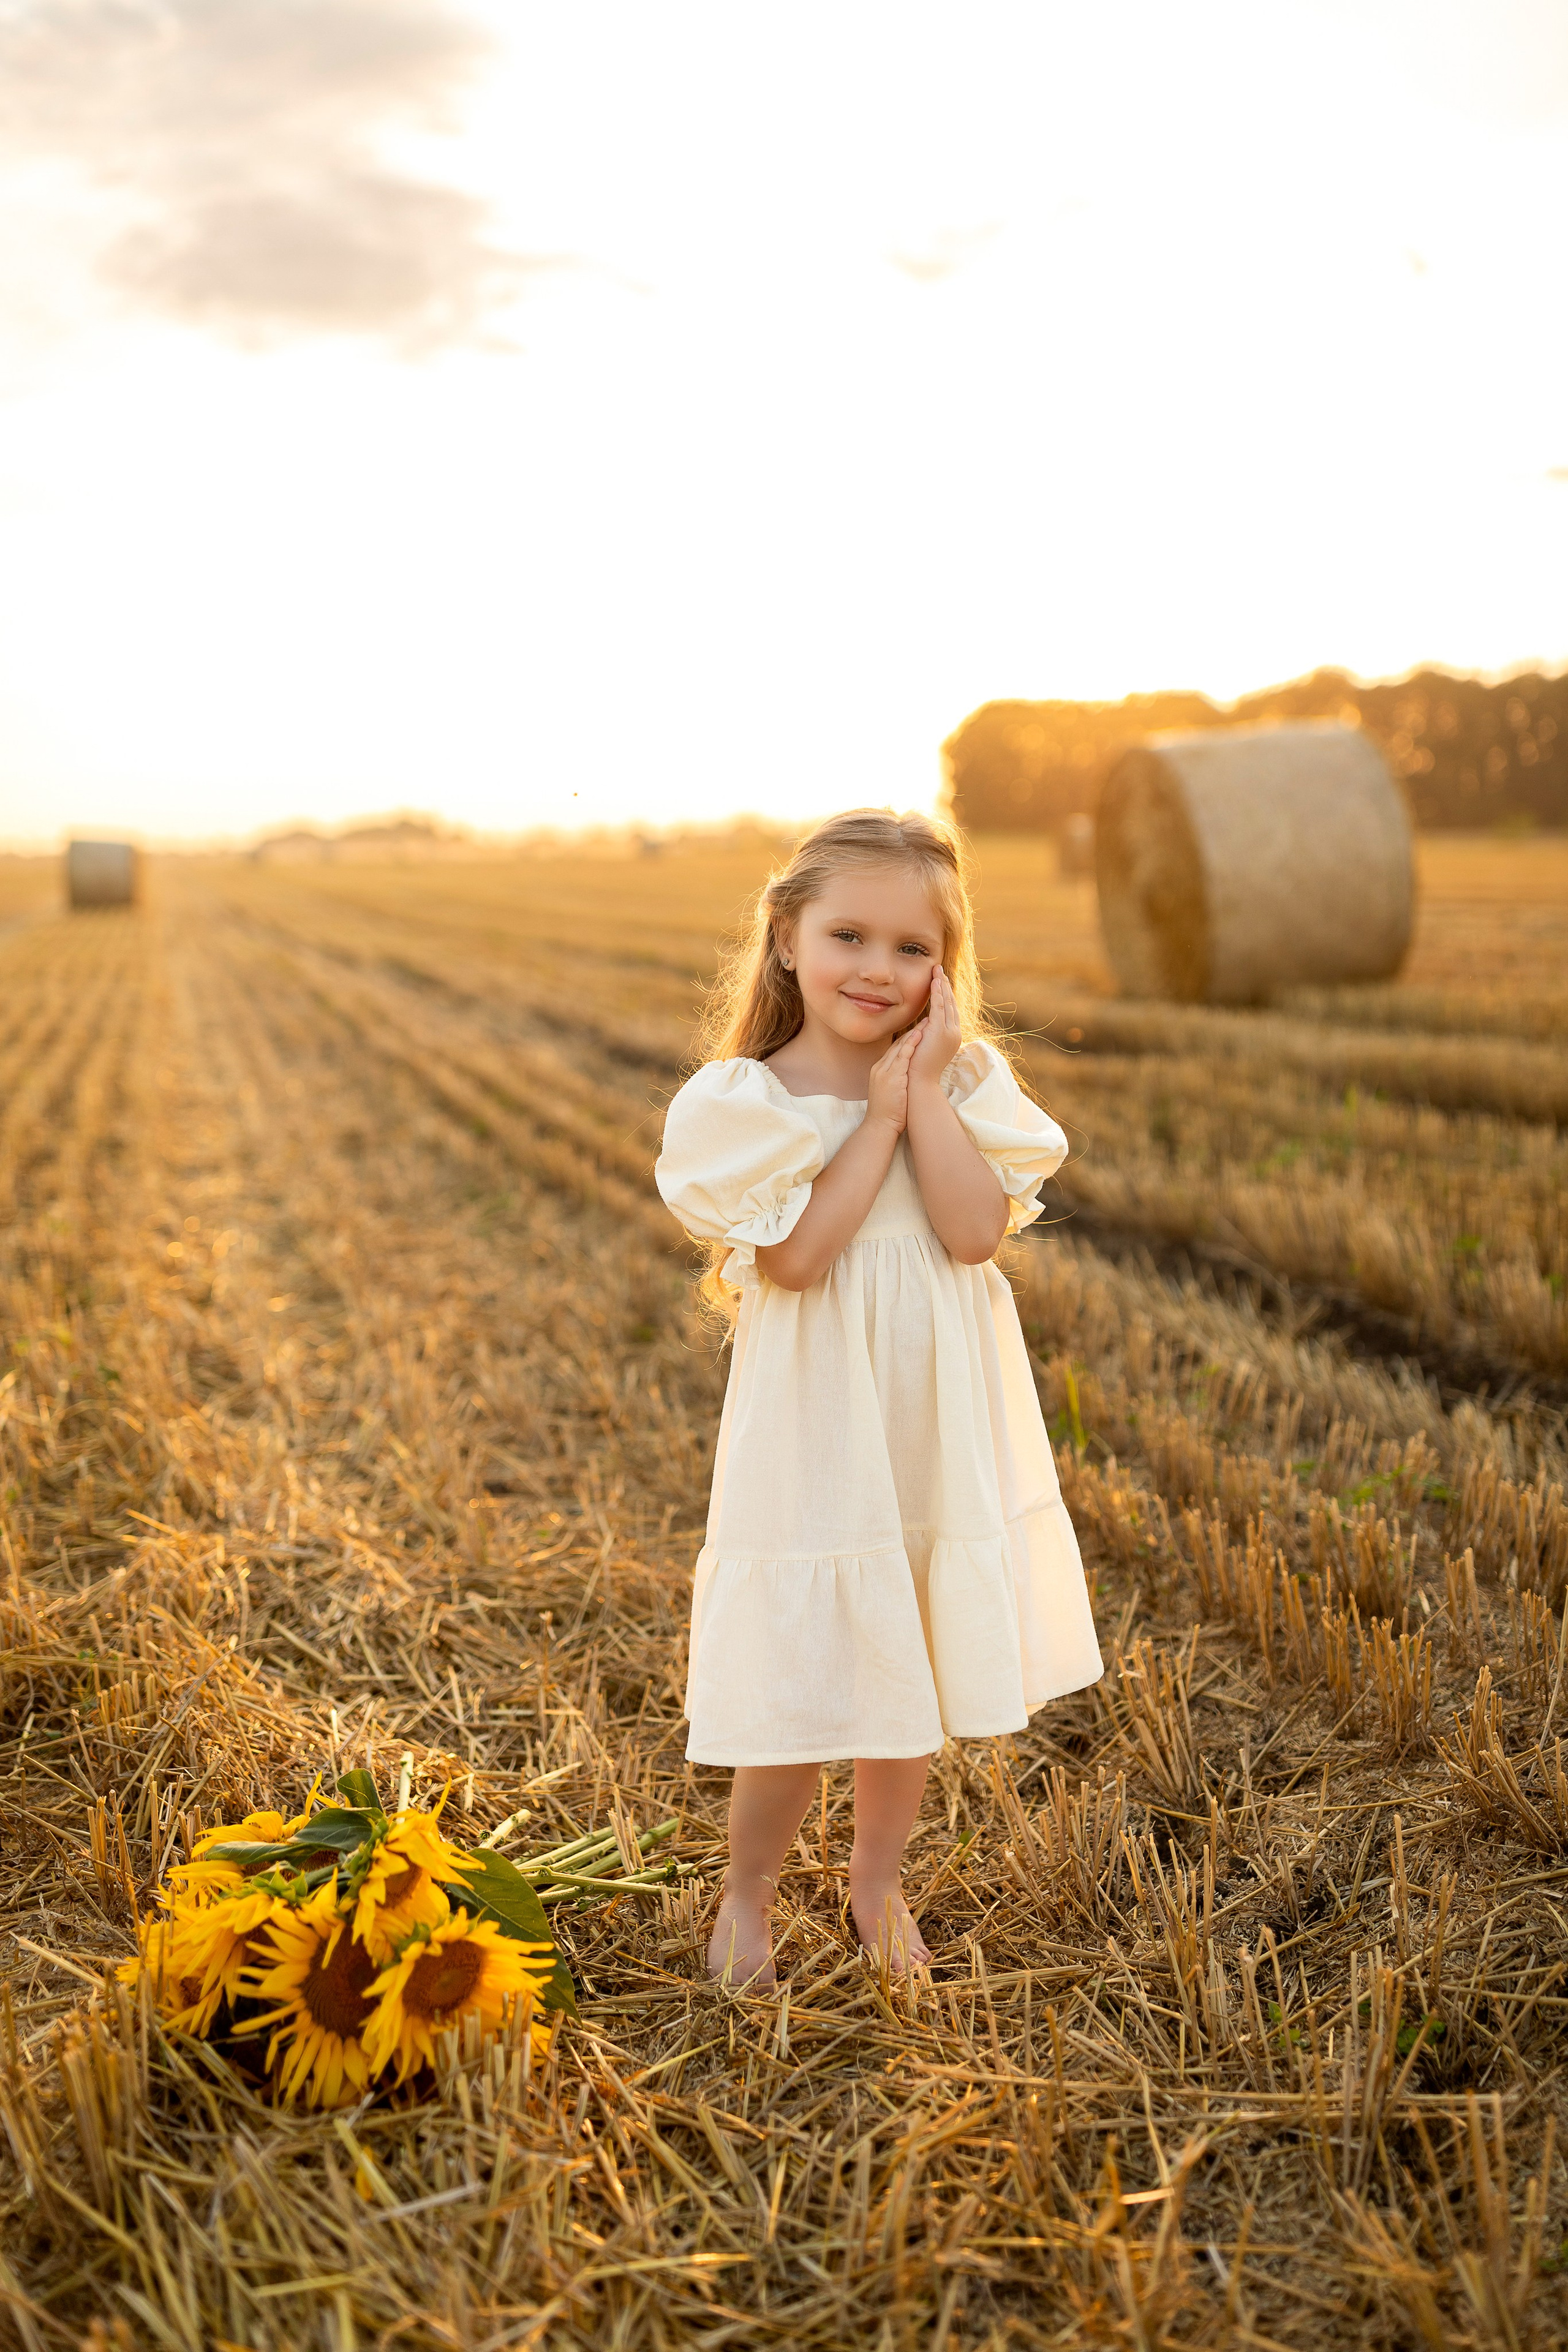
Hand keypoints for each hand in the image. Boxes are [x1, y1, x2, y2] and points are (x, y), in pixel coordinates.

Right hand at [866, 1022, 924, 1134]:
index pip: (894, 1050)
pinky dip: (910, 1045)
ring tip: (926, 1023)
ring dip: (914, 1034)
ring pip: (900, 1047)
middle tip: (926, 1020)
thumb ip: (898, 1080)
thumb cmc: (889, 1113)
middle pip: (897, 1045)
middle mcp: (880, 1068)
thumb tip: (909, 1077)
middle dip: (912, 1032)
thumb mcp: (891, 1092)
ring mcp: (884, 1071)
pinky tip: (919, 1036)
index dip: (907, 1039)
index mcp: (880, 1070)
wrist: (880, 1125)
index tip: (919, 1030)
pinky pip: (901, 1057)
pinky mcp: (890, 1077)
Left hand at [908, 966, 961, 1085]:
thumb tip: (924, 1025)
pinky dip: (939, 993)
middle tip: (939, 970)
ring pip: (947, 1003)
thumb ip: (926, 1034)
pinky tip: (935, 981)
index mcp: (951, 1038)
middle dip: (945, 986)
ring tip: (937, 970)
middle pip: (951, 1004)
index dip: (945, 996)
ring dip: (942, 985)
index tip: (940, 983)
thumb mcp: (924, 1048)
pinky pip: (940, 1007)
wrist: (919, 1083)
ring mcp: (950, 1032)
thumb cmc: (918, 1069)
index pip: (949, 1012)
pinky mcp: (941, 1031)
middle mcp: (954, 1033)